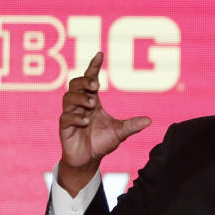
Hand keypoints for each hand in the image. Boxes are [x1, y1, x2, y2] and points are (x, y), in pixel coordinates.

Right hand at [58, 52, 150, 195]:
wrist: (88, 160)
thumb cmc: (101, 143)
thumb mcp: (120, 132)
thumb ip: (132, 126)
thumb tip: (150, 121)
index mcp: (91, 102)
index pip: (90, 79)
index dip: (93, 66)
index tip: (100, 54)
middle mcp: (79, 106)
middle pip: (75, 85)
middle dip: (84, 81)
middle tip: (96, 85)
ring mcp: (70, 116)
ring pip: (67, 98)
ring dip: (80, 98)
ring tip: (92, 104)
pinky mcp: (64, 128)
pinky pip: (65, 118)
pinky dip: (75, 117)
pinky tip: (85, 121)